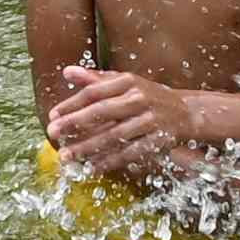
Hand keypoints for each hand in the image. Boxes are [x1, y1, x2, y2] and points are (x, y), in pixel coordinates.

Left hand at [48, 65, 197, 177]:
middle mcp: (140, 99)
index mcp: (129, 82)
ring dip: (88, 147)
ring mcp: (151, 120)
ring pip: (114, 136)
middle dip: (75, 124)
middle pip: (102, 112)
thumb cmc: (148, 96)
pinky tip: (92, 167)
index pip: (94, 92)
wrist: (186, 113)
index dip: (72, 104)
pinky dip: (110, 161)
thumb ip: (96, 79)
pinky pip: (130, 153)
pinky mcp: (158, 140)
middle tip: (53, 133)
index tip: (53, 115)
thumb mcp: (125, 83)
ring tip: (68, 156)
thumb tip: (67, 72)